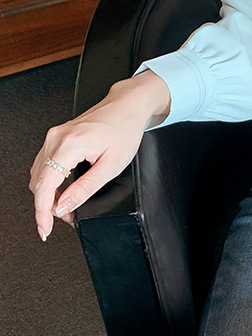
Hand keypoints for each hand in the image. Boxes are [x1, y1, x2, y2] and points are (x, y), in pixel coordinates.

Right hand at [29, 70, 170, 240]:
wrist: (128, 106)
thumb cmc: (124, 130)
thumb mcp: (112, 166)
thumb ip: (85, 188)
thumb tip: (65, 206)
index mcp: (69, 145)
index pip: (44, 186)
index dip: (42, 212)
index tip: (44, 229)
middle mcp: (56, 138)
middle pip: (38, 182)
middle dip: (48, 205)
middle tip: (67, 218)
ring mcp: (54, 135)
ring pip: (39, 174)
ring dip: (49, 194)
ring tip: (66, 207)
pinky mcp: (57, 136)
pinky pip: (45, 164)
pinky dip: (50, 181)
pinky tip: (62, 191)